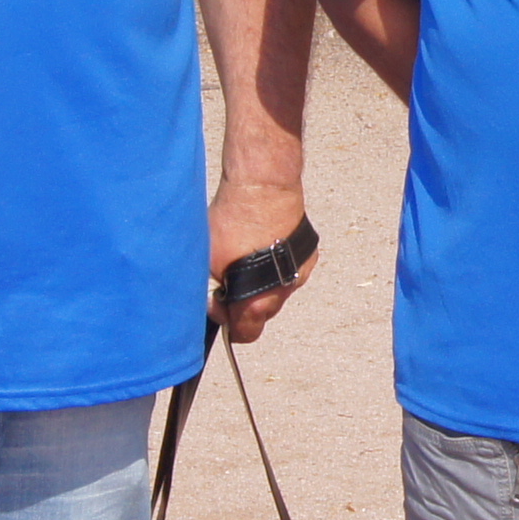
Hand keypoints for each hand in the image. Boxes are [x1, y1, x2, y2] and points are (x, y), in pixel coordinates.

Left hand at [208, 179, 314, 342]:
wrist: (264, 186)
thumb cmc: (233, 222)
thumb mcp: (209, 260)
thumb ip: (213, 288)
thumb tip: (215, 300)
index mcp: (258, 301)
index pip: (246, 333)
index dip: (229, 324)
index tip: (218, 306)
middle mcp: (284, 291)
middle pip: (263, 312)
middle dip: (245, 301)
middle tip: (228, 277)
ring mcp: (300, 271)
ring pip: (278, 288)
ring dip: (262, 280)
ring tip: (246, 254)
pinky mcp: (309, 252)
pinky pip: (290, 268)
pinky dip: (276, 262)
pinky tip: (263, 242)